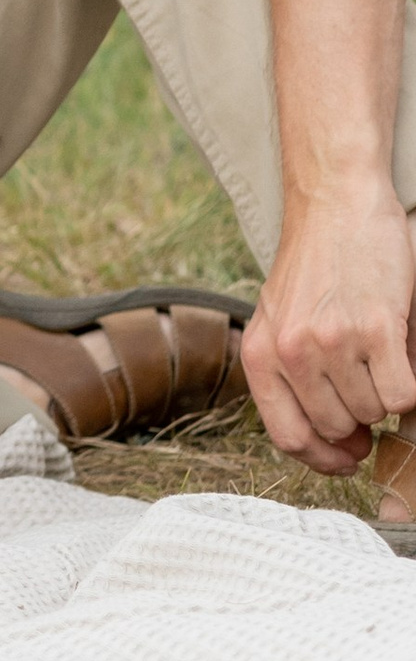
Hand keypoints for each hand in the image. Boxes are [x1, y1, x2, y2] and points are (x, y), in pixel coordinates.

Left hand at [243, 187, 415, 472]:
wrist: (334, 202)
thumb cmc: (313, 262)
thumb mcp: (277, 319)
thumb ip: (289, 374)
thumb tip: (330, 438)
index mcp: (260, 354)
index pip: (288, 437)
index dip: (322, 457)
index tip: (346, 458)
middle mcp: (292, 352)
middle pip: (336, 427)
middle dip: (358, 418)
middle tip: (367, 392)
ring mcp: (334, 342)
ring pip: (372, 412)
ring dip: (384, 396)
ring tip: (378, 358)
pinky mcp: (376, 328)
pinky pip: (402, 394)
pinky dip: (409, 386)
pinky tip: (400, 358)